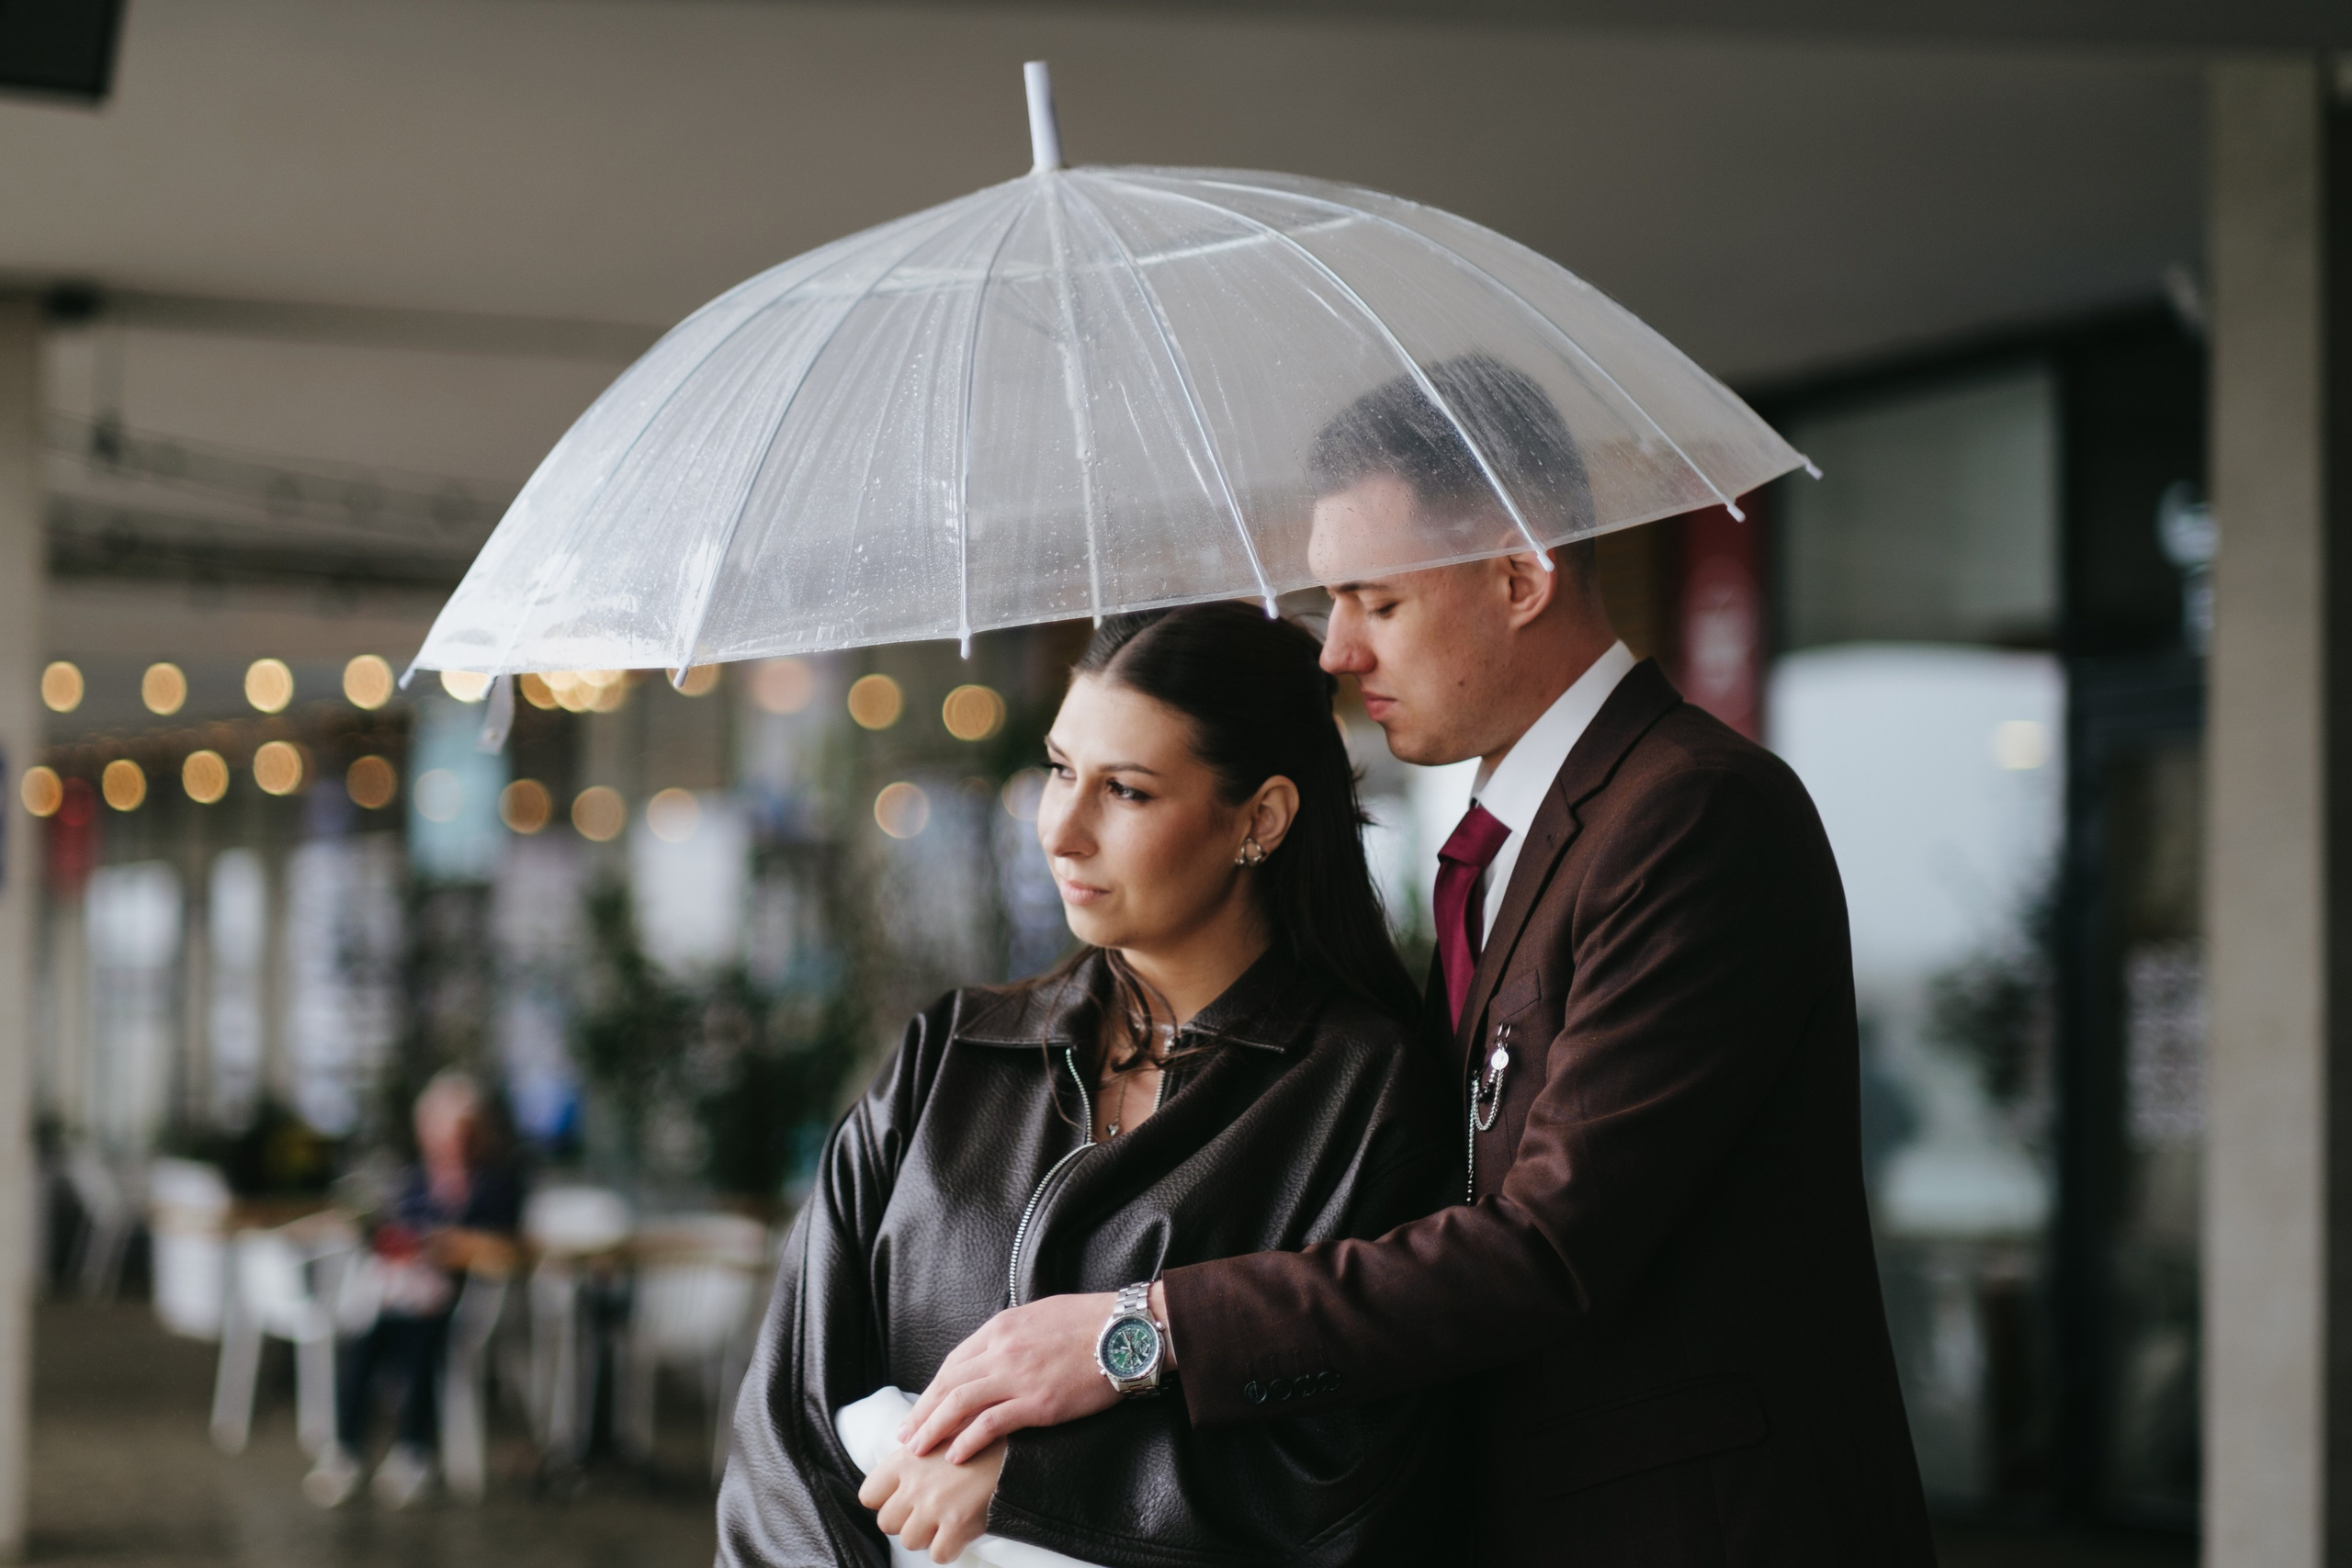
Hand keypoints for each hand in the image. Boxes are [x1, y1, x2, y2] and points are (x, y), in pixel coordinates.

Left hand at [858, 1438, 1005, 1562]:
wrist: (1019, 1453)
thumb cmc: (979, 1444)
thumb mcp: (941, 1437)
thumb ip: (913, 1458)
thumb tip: (890, 1484)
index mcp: (906, 1459)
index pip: (868, 1495)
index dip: (885, 1501)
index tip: (903, 1500)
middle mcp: (916, 1484)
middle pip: (887, 1523)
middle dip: (906, 1521)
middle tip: (929, 1511)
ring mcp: (935, 1506)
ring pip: (910, 1541)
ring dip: (927, 1535)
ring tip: (948, 1517)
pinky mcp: (957, 1525)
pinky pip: (938, 1554)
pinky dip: (950, 1548)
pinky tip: (962, 1530)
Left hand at [900, 1293, 1120, 1462]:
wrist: (1126, 1332)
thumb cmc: (1091, 1321)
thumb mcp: (1041, 1314)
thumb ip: (1013, 1334)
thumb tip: (997, 1352)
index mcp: (1002, 1327)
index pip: (954, 1362)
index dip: (932, 1389)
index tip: (920, 1408)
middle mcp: (1003, 1350)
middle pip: (948, 1384)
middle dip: (922, 1412)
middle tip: (906, 1436)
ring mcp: (1019, 1377)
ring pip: (960, 1404)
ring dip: (934, 1428)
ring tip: (919, 1450)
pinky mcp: (1038, 1403)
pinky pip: (991, 1424)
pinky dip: (967, 1440)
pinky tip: (955, 1455)